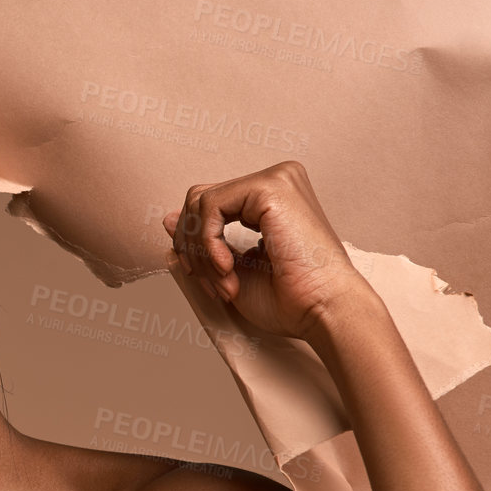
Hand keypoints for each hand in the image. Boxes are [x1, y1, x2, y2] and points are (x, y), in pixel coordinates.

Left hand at [162, 161, 372, 341]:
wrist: (323, 311)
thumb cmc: (289, 300)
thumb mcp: (229, 268)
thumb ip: (201, 241)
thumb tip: (166, 217)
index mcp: (269, 198)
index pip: (207, 205)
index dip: (193, 244)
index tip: (205, 279)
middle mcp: (275, 181)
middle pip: (198, 200)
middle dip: (192, 247)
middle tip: (212, 283)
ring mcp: (275, 179)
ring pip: (200, 204)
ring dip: (201, 252)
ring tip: (225, 282)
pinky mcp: (270, 187)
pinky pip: (210, 207)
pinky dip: (208, 243)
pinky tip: (227, 267)